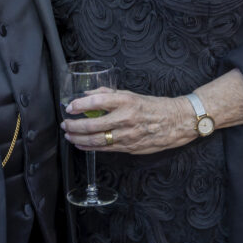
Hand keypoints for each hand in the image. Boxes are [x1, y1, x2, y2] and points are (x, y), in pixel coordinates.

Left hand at [62, 89, 195, 154]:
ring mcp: (127, 135)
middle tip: (65, 124)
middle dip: (74, 126)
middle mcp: (125, 118)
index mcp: (126, 101)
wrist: (176, 122)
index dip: (79, 105)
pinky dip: (89, 147)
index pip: (96, 102)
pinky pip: (105, 148)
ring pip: (96, 140)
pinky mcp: (129, 147)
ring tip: (69, 135)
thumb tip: (86, 94)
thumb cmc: (153, 106)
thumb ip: (108, 94)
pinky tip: (81, 144)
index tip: (69, 107)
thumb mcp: (131, 94)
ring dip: (78, 139)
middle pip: (92, 125)